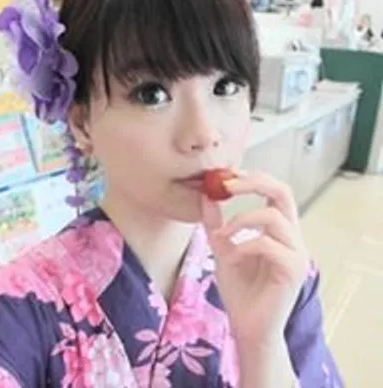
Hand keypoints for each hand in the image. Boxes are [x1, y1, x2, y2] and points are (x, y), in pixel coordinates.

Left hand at [201, 171, 309, 346]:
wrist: (248, 327)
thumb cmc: (239, 290)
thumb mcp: (223, 248)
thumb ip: (216, 223)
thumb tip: (206, 195)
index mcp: (280, 230)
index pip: (275, 190)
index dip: (252, 178)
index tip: (225, 175)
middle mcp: (293, 237)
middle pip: (283, 192)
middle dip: (253, 182)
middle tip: (226, 184)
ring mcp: (296, 253)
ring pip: (272, 217)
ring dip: (241, 221)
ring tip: (222, 235)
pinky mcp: (293, 270)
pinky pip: (267, 244)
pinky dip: (243, 245)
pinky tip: (231, 258)